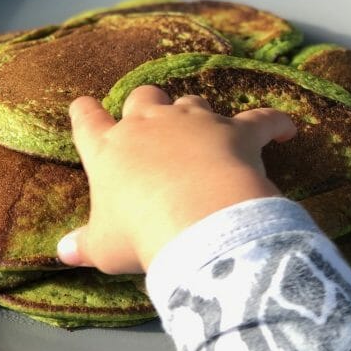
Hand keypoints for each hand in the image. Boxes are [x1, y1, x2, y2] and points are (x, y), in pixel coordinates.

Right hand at [57, 85, 296, 272]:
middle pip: (143, 97)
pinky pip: (260, 119)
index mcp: (108, 150)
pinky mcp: (236, 131)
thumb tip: (62, 253)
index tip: (85, 110)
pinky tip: (287, 130)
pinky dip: (274, 123)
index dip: (85, 114)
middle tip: (151, 124)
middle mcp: (148, 125)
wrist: (196, 221)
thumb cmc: (140, 233)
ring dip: (195, 114)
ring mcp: (193, 123)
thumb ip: (84, 245)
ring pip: (192, 101)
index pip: (87, 120)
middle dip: (146, 106)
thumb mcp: (104, 247)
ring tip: (204, 132)